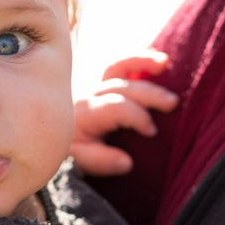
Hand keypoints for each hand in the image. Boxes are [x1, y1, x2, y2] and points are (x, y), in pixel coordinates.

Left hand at [71, 51, 178, 175]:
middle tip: (172, 103)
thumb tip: (127, 162)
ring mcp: (93, 84)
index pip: (115, 108)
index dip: (137, 117)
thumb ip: (100, 161)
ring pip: (117, 67)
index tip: (152, 132)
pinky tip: (159, 62)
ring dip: (142, 62)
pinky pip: (118, 66)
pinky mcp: (100, 81)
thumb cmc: (70, 149)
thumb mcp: (80, 159)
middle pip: (122, 86)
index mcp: (84, 113)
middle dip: (149, 93)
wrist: (52, 135)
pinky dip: (137, 61)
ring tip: (164, 63)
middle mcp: (88, 94)